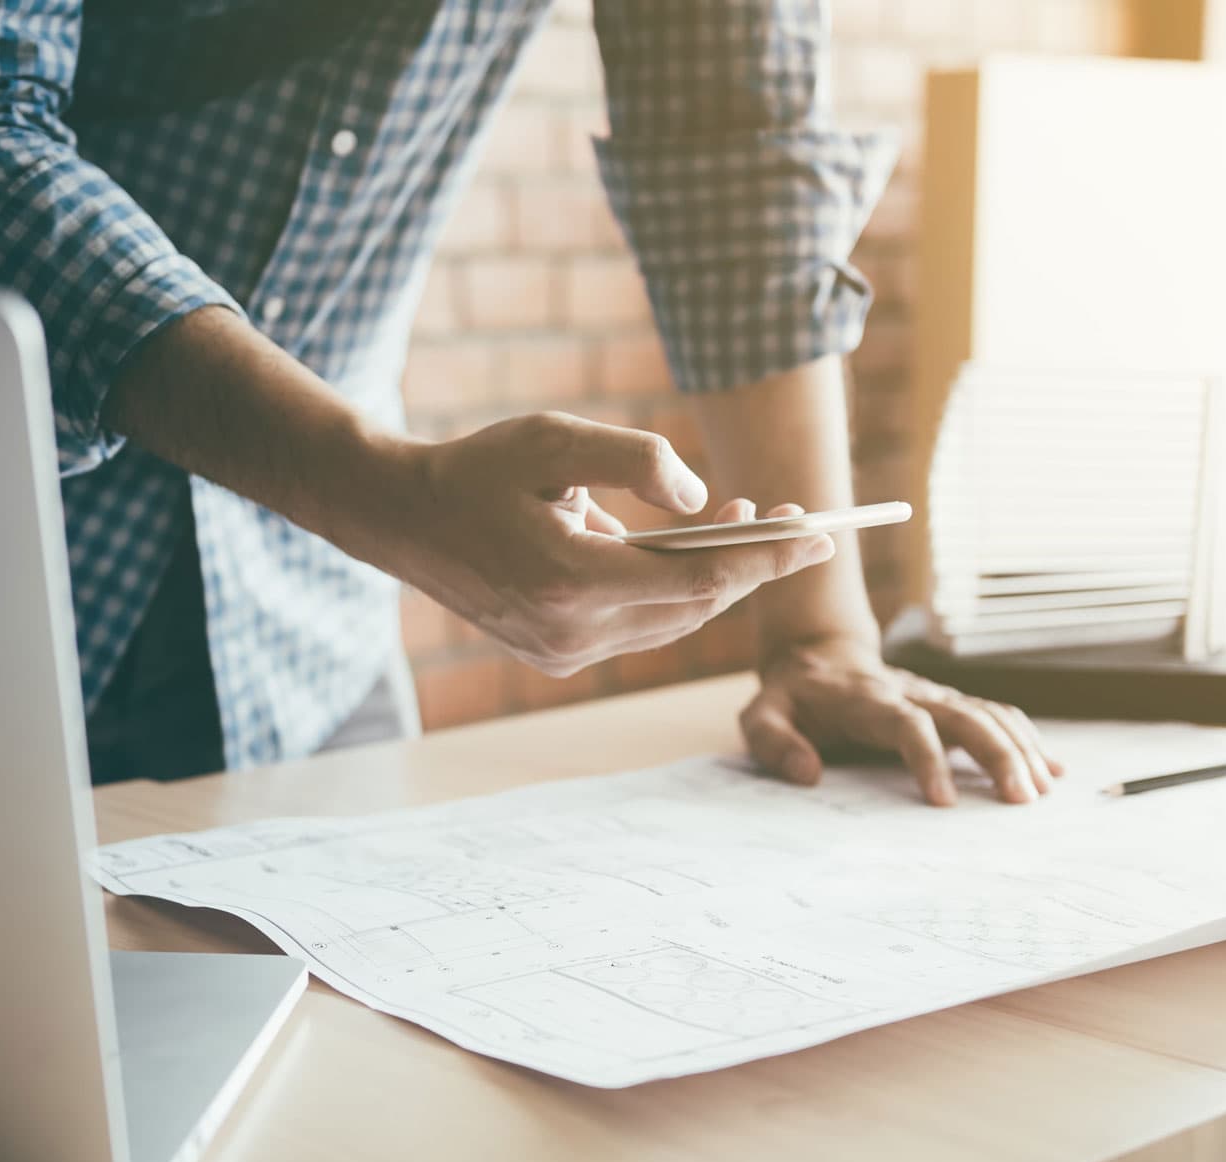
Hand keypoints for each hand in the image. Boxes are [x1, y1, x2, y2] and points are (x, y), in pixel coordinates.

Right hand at [369, 413, 836, 675]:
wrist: (404, 522)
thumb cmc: (478, 470)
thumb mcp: (556, 439)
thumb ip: (636, 459)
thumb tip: (700, 499)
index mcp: (572, 580)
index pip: (700, 579)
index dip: (768, 558)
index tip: (822, 535)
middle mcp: (572, 632)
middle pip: (696, 607)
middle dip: (753, 564)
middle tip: (791, 518)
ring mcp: (563, 654)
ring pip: (671, 623)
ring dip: (714, 579)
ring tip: (740, 522)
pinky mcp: (556, 657)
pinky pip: (639, 629)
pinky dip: (672, 594)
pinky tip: (680, 552)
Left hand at [716, 495, 1060, 804]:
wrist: (816, 655)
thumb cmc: (791, 697)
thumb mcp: (761, 715)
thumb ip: (774, 742)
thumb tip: (807, 774)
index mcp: (866, 700)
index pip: (907, 724)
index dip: (928, 759)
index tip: (943, 801)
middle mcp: (910, 692)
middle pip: (965, 716)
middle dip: (998, 755)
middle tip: (1021, 800)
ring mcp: (934, 695)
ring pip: (988, 713)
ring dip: (1020, 749)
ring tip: (1041, 792)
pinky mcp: (948, 702)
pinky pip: (995, 713)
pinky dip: (1026, 738)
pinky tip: (1051, 767)